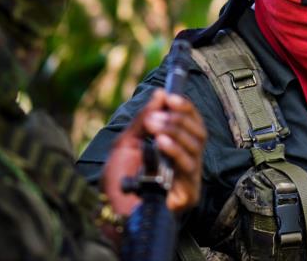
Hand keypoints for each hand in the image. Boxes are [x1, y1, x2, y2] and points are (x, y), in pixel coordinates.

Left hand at [102, 89, 206, 215]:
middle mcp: (186, 163)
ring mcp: (189, 179)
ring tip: (154, 126)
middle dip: (178, 119)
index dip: (185, 108)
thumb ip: (144, 119)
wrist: (107, 213)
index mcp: (175, 149)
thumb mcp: (126, 143)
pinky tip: (160, 143)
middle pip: (199, 133)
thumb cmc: (116, 183)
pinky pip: (188, 167)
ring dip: (175, 131)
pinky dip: (175, 151)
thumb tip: (160, 93)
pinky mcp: (188, 194)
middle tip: (156, 116)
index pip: (192, 124)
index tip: (171, 97)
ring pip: (195, 147)